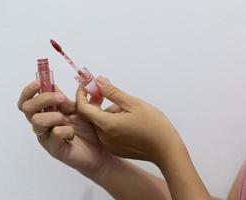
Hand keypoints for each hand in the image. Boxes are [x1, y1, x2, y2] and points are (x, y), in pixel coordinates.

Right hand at [17, 80, 115, 176]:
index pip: (27, 100)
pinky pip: (55, 134)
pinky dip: (66, 130)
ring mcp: (47, 138)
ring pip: (37, 121)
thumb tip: (69, 83)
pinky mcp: (54, 149)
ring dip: (54, 116)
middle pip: (27, 108)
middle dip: (43, 99)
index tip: (39, 82)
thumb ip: (73, 98)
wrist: (101, 152)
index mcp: (46, 113)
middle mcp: (42, 125)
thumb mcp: (81, 109)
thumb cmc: (89, 131)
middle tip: (60, 98)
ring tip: (67, 120)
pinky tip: (72, 134)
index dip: (29, 90)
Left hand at [76, 76, 211, 198]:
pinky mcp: (114, 149)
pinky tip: (129, 121)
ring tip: (128, 110)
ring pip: (101, 123)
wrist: (166, 151)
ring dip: (108, 113)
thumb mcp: (133, 103)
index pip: (82, 108)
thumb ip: (112, 92)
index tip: (87, 85)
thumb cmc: (153, 126)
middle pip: (93, 115)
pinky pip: (107, 132)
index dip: (81, 95)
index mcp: (106, 124)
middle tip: (115, 95)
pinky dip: (112, 123)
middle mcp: (103, 136)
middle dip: (100, 103)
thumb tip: (98, 81)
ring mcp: (108, 144)